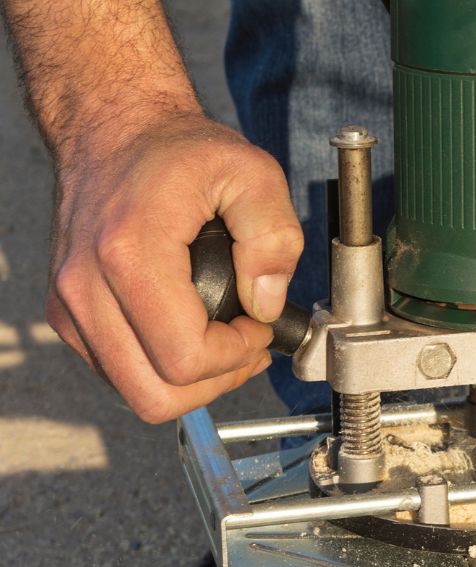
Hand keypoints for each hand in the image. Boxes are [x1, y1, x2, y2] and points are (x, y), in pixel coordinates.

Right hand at [46, 112, 302, 421]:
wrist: (113, 129)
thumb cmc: (179, 151)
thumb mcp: (252, 173)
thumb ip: (275, 237)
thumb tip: (266, 305)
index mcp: (130, 253)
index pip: (184, 357)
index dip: (235, 356)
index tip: (258, 325)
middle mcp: (85, 286)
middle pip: (154, 394)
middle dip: (215, 381)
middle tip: (245, 344)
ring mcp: (69, 304)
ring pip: (135, 392)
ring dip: (190, 382)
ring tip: (224, 342)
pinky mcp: (67, 314)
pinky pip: (117, 373)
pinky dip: (160, 369)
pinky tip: (192, 334)